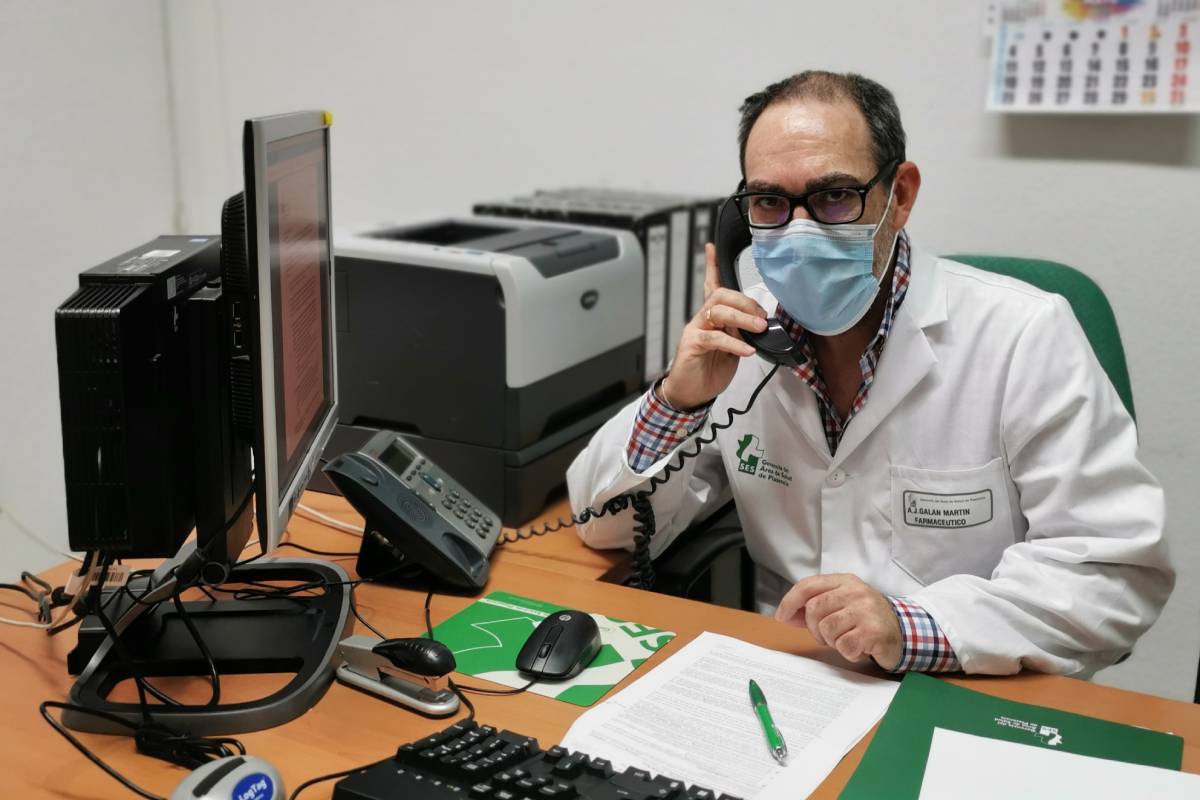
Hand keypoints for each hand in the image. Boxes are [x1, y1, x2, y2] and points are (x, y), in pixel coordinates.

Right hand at [661, 243, 768, 409]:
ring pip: (718, 311)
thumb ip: (742, 333)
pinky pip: (714, 338)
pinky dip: (734, 343)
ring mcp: (695, 330)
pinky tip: (747, 351)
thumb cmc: (710, 369)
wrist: (691, 392)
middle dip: (745, 302)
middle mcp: (702, 319)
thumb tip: (760, 325)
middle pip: (721, 295)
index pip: (711, 286)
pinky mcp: (692, 345)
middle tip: (762, 317)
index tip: (711, 247)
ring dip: (742, 318)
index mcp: (712, 317)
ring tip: (759, 329)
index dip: (711, 266)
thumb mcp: (734, 348)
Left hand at [774, 574, 901, 669]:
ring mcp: (866, 610)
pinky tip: (859, 647)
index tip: (782, 617)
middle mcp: (856, 591)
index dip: (790, 601)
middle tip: (828, 636)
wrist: (903, 633)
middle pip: (814, 609)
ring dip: (832, 642)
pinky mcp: (873, 631)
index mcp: (845, 581)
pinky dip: (847, 652)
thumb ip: (814, 608)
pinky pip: (843, 646)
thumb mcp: (841, 606)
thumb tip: (786, 615)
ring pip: (826, 629)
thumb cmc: (866, 620)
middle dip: (814, 629)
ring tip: (847, 639)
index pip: (808, 585)